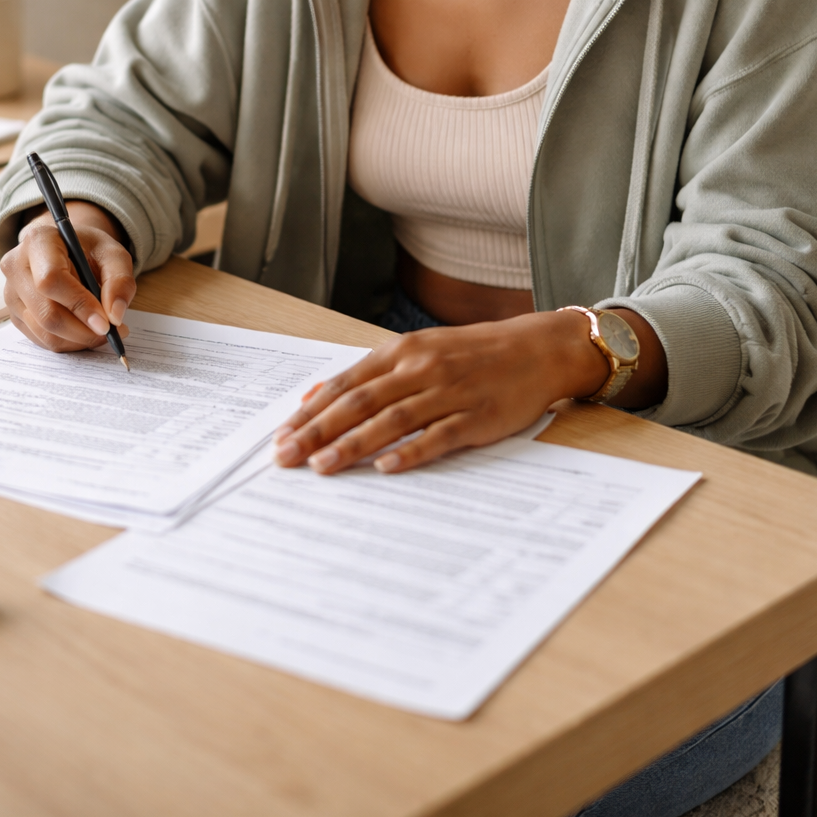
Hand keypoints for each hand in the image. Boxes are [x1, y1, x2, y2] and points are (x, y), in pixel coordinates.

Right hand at [0, 201, 135, 352]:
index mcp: (38, 241)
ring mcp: (11, 293)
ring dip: (78, 340)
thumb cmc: (89, 250)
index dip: (79, 305)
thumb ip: (120, 281)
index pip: (51, 280)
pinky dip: (68, 342)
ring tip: (103, 332)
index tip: (105, 323)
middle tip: (112, 332)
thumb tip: (115, 316)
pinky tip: (85, 331)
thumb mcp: (113, 254)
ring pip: (44, 331)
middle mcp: (16, 267)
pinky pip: (41, 339)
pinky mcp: (15, 314)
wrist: (67, 250)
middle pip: (46, 312)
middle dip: (83, 330)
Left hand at [273, 310, 609, 475]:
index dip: (311, 411)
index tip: (281, 436)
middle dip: (319, 431)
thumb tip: (313, 396)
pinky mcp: (477, 417)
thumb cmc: (470, 354)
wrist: (535, 349)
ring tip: (322, 466)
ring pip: (392, 420)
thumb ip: (367, 376)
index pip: (345, 384)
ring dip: (353, 444)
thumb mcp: (416, 352)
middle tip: (286, 457)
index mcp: (401, 351)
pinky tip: (386, 468)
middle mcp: (420, 369)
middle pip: (360, 402)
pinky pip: (439, 436)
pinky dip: (411, 451)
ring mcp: (449, 392)